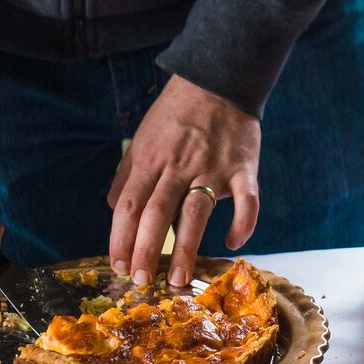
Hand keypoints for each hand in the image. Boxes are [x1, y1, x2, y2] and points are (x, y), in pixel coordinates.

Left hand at [108, 76, 259, 286]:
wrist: (219, 81)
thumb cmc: (176, 114)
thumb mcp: (142, 137)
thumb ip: (127, 174)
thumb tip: (116, 209)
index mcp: (150, 158)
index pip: (130, 205)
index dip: (121, 238)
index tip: (117, 265)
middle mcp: (179, 165)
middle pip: (157, 212)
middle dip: (146, 251)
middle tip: (141, 282)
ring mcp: (213, 167)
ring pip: (196, 213)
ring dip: (186, 248)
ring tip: (179, 279)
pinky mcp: (244, 169)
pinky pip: (247, 202)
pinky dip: (242, 224)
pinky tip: (232, 244)